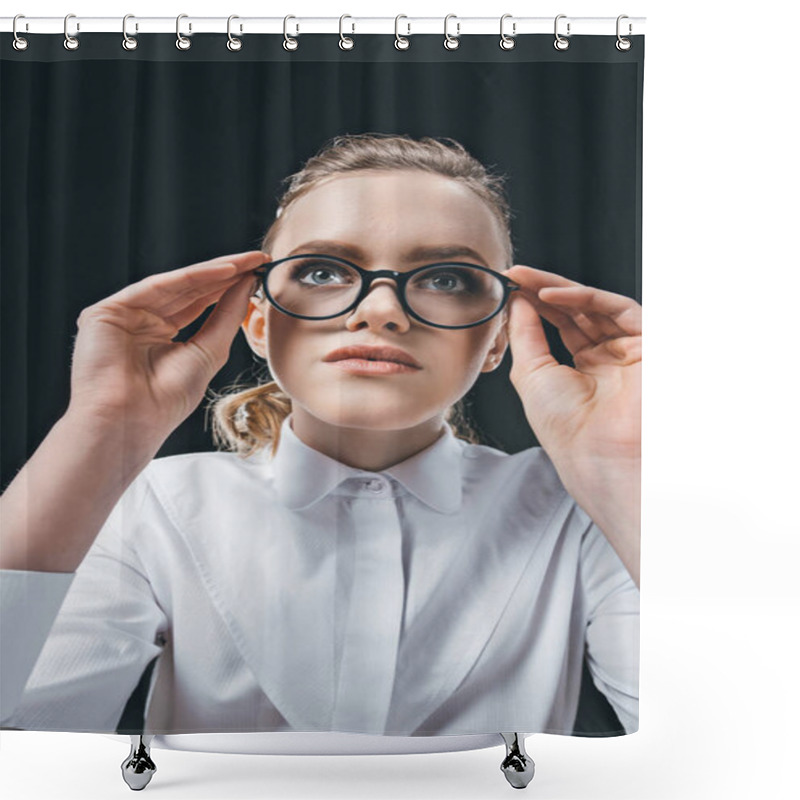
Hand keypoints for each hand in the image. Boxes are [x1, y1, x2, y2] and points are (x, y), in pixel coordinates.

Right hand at [68, 251, 269, 441]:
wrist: (131, 421)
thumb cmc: (167, 399)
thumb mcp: (209, 351)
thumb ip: (227, 316)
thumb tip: (248, 284)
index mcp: (160, 336)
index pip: (199, 304)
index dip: (229, 288)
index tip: (259, 274)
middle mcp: (141, 321)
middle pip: (189, 290)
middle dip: (225, 274)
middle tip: (258, 259)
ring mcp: (122, 315)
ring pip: (175, 284)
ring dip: (213, 271)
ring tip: (246, 262)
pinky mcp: (106, 311)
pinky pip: (157, 286)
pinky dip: (191, 277)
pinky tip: (223, 271)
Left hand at [505, 265, 640, 465]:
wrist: (598, 453)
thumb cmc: (565, 426)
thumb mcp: (532, 375)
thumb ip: (526, 334)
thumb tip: (517, 303)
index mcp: (587, 370)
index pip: (564, 325)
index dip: (537, 305)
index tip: (510, 288)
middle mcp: (611, 358)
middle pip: (578, 311)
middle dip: (544, 291)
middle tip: (515, 275)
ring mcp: (631, 349)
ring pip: (596, 305)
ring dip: (559, 289)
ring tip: (525, 280)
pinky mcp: (649, 343)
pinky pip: (618, 308)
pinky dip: (584, 297)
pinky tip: (549, 295)